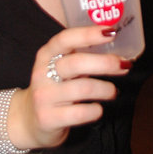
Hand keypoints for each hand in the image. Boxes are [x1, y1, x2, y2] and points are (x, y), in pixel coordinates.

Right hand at [8, 26, 130, 150]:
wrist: (28, 121)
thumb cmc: (55, 88)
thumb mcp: (61, 68)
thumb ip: (83, 56)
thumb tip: (120, 52)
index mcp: (46, 55)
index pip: (65, 39)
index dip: (88, 34)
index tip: (111, 32)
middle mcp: (42, 73)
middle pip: (76, 63)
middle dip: (105, 63)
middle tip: (124, 65)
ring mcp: (44, 97)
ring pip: (83, 88)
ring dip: (106, 89)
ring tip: (113, 91)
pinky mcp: (48, 119)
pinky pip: (80, 113)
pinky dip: (96, 110)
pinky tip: (98, 108)